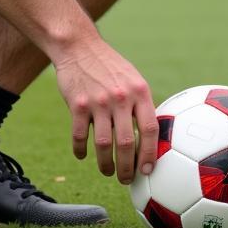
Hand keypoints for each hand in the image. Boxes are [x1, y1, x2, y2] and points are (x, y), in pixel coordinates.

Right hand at [51, 38, 157, 183]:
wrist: (80, 47)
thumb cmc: (109, 66)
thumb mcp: (133, 78)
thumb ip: (141, 103)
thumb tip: (150, 136)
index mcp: (139, 91)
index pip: (150, 129)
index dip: (150, 153)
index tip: (148, 170)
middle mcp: (121, 98)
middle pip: (126, 143)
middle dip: (127, 168)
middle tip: (127, 180)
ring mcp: (98, 102)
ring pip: (102, 144)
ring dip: (105, 164)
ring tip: (108, 172)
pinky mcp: (77, 105)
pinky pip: (79, 136)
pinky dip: (81, 151)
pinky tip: (83, 156)